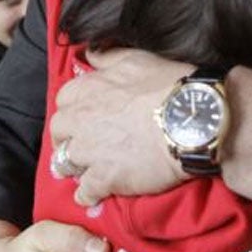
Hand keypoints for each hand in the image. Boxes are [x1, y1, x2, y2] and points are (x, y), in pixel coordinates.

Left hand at [50, 49, 190, 206]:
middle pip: (58, 132)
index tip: (81, 116)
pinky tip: (93, 195)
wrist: (192, 119)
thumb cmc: (170, 85)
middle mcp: (81, 119)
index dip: (73, 109)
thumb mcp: (138, 59)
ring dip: (74, 166)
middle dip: (66, 138)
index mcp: (88, 89)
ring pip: (66, 163)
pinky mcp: (104, 178)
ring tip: (84, 170)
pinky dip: (87, 195)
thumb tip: (91, 56)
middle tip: (79, 144)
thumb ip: (109, 58)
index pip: (64, 99)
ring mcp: (90, 151)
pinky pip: (85, 192)